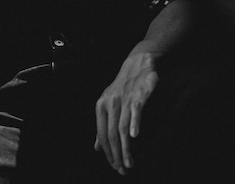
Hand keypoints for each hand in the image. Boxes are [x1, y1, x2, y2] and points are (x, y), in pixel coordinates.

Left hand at [94, 51, 159, 174]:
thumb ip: (103, 126)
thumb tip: (96, 147)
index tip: (115, 166)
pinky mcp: (138, 94)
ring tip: (130, 162)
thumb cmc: (123, 88)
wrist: (138, 64)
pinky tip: (134, 136)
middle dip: (116, 155)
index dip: (108, 153)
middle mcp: (110, 103)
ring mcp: (123, 99)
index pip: (102, 135)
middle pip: (111, 134)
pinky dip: (134, 123)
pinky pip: (135, 110)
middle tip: (123, 170)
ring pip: (122, 127)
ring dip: (126, 147)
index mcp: (101, 107)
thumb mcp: (109, 105)